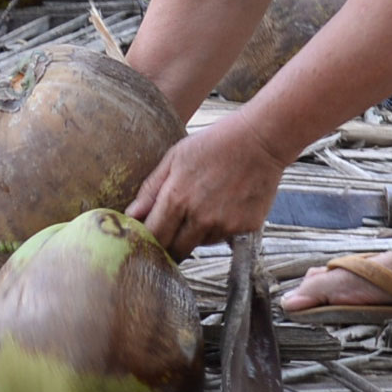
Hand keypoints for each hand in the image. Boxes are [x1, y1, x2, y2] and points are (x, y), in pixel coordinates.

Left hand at [127, 117, 286, 257]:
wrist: (260, 140)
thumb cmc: (215, 143)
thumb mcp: (175, 157)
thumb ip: (150, 189)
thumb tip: (131, 215)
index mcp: (177, 199)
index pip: (153, 237)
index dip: (147, 242)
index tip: (146, 241)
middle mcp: (200, 218)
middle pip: (176, 251)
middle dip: (170, 245)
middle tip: (171, 232)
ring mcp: (224, 226)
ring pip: (199, 244)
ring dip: (195, 234)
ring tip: (204, 206)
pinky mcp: (245, 229)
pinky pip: (222, 239)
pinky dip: (218, 229)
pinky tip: (224, 205)